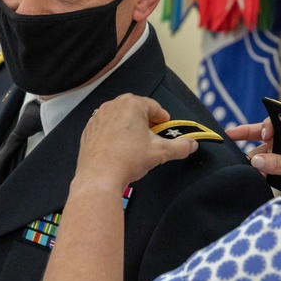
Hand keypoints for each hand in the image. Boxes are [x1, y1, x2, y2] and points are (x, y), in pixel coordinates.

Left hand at [77, 94, 197, 188]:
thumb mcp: (160, 152)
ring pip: (120, 117)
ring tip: (136, 144)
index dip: (162, 118)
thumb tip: (192, 144)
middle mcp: (113, 106)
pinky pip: (106, 127)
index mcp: (132, 104)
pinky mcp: (89, 130)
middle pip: (136, 109)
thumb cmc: (128, 159)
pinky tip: (120, 149)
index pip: (153, 106)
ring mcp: (98, 117)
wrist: (99, 176)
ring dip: (130, 126)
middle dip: (146, 121)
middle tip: (153, 136)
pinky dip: (114, 134)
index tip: (166, 126)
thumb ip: (180, 147)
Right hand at [226, 117, 280, 187]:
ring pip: (266, 153)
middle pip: (268, 134)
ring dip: (256, 160)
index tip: (263, 134)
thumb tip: (255, 160)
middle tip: (230, 135)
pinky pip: (269, 168)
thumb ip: (280, 163)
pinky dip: (260, 171)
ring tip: (249, 168)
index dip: (269, 123)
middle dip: (249, 134)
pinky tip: (254, 176)